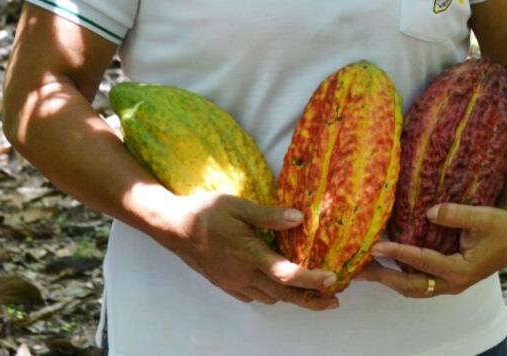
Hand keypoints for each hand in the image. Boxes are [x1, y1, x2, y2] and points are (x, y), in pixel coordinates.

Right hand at [152, 191, 338, 309]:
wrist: (172, 227)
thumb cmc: (206, 212)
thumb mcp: (240, 206)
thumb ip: (270, 216)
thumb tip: (300, 218)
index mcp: (250, 255)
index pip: (287, 274)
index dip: (312, 280)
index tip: (332, 280)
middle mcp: (244, 274)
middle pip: (283, 294)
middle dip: (311, 299)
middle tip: (334, 300)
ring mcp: (234, 282)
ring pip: (269, 297)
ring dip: (291, 297)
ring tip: (311, 292)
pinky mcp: (225, 284)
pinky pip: (253, 296)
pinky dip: (269, 294)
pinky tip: (275, 285)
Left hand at [358, 203, 506, 297]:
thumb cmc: (501, 225)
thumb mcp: (482, 217)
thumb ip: (456, 214)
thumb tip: (429, 211)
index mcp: (460, 271)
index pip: (423, 263)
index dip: (399, 254)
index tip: (376, 247)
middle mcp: (451, 283)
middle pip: (411, 286)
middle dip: (384, 278)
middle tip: (358, 270)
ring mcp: (448, 282)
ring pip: (413, 287)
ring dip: (389, 279)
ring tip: (364, 270)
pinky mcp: (446, 275)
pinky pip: (419, 280)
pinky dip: (400, 274)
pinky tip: (386, 263)